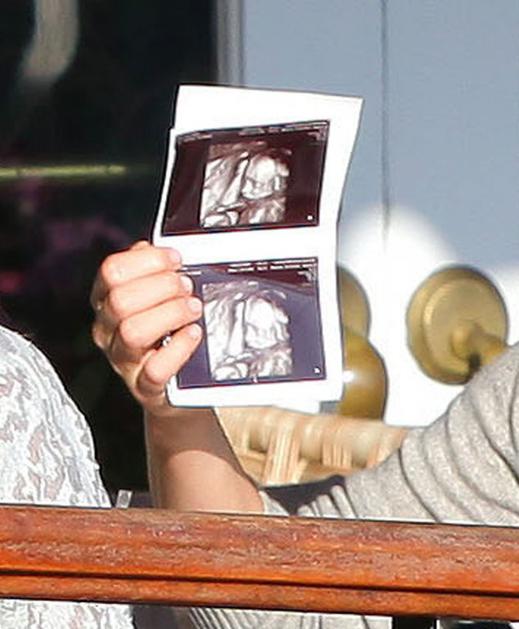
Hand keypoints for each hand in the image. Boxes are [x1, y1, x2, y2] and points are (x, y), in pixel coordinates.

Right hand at [90, 241, 202, 415]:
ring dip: (170, 313)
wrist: (175, 388)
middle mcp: (108, 331)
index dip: (147, 260)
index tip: (175, 260)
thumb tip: (153, 248)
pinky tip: (193, 335)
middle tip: (186, 288)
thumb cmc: (165, 336)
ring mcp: (123, 361)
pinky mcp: (144, 386)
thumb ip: (150, 271)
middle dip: (162, 286)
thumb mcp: (154, 299)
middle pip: (121, 300)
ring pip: (134, 331)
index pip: (111, 271)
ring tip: (192, 310)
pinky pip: (155, 368)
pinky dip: (180, 348)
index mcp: (106, 302)